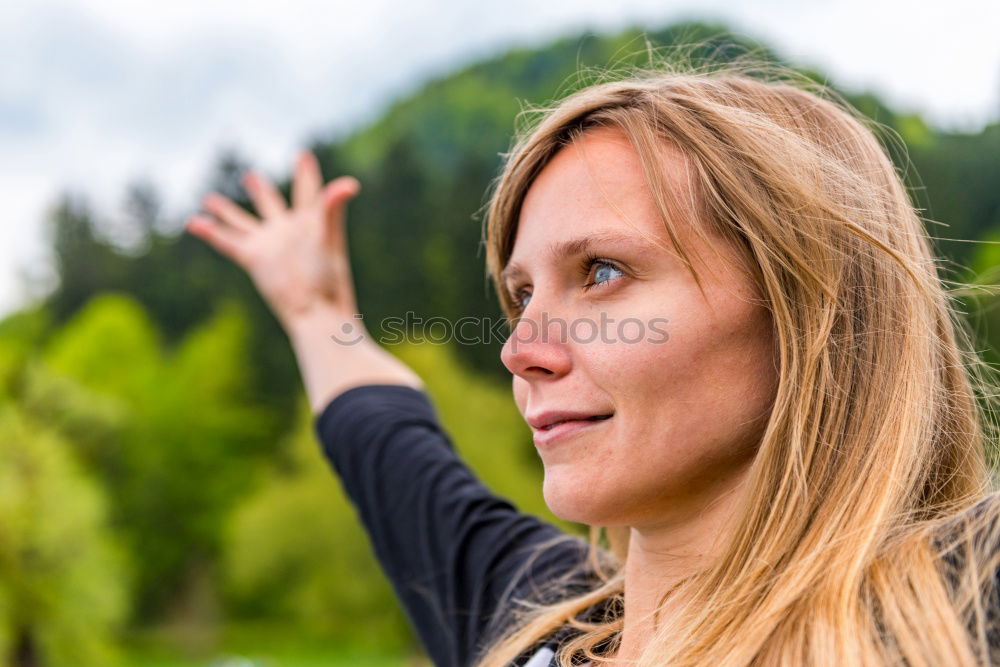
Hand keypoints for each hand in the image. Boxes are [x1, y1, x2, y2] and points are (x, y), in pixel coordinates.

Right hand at [186, 151, 360, 325]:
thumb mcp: (329, 236)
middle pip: (272, 204)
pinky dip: (210, 232)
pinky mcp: (254, 259)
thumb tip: (350, 185)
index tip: (303, 155)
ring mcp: (269, 244)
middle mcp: (288, 231)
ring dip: (226, 210)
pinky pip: (227, 241)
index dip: (306, 173)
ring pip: (243, 221)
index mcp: (311, 222)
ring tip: (208, 198)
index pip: (308, 191)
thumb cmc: (327, 276)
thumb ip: (333, 208)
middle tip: (251, 175)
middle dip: (261, 190)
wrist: (314, 309)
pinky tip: (193, 222)